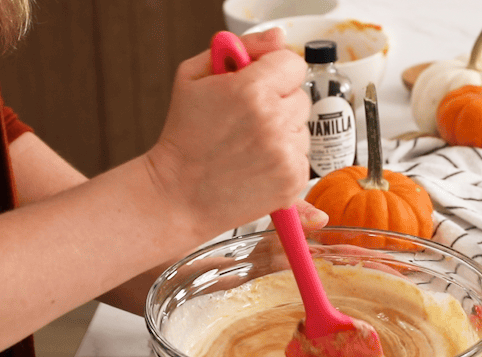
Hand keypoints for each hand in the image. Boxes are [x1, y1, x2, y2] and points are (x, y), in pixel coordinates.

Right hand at [144, 28, 309, 241]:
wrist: (178, 193)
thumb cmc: (184, 137)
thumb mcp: (194, 76)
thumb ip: (241, 47)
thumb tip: (277, 38)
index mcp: (251, 89)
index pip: (293, 63)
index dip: (275, 72)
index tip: (258, 85)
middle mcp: (273, 121)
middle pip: (300, 96)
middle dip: (278, 103)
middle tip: (246, 121)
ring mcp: (285, 153)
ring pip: (302, 129)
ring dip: (282, 133)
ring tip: (248, 146)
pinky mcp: (292, 180)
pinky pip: (302, 157)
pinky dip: (284, 161)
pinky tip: (256, 165)